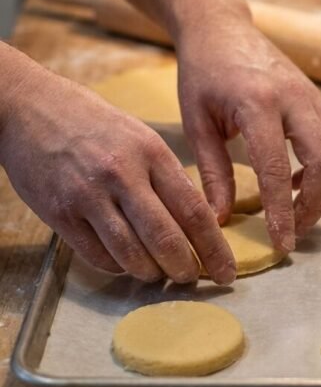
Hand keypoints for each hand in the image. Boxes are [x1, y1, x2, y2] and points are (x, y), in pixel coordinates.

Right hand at [0, 64, 235, 283]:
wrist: (28, 107)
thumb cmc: (90, 121)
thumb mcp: (138, 135)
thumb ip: (165, 175)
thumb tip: (195, 221)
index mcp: (150, 151)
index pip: (193, 210)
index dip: (214, 247)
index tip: (226, 270)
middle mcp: (122, 174)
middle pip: (166, 239)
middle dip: (186, 269)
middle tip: (193, 279)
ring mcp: (88, 195)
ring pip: (131, 254)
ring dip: (151, 273)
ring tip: (159, 274)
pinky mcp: (60, 213)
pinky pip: (97, 255)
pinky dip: (117, 267)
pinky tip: (124, 263)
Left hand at [176, 11, 320, 252]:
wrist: (221, 27)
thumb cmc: (202, 72)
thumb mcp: (196, 122)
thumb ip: (211, 172)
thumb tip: (219, 220)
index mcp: (258, 102)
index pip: (277, 168)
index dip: (282, 211)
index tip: (282, 243)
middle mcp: (294, 98)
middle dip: (315, 203)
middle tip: (293, 231)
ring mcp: (312, 95)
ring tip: (296, 211)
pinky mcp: (318, 98)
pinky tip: (297, 181)